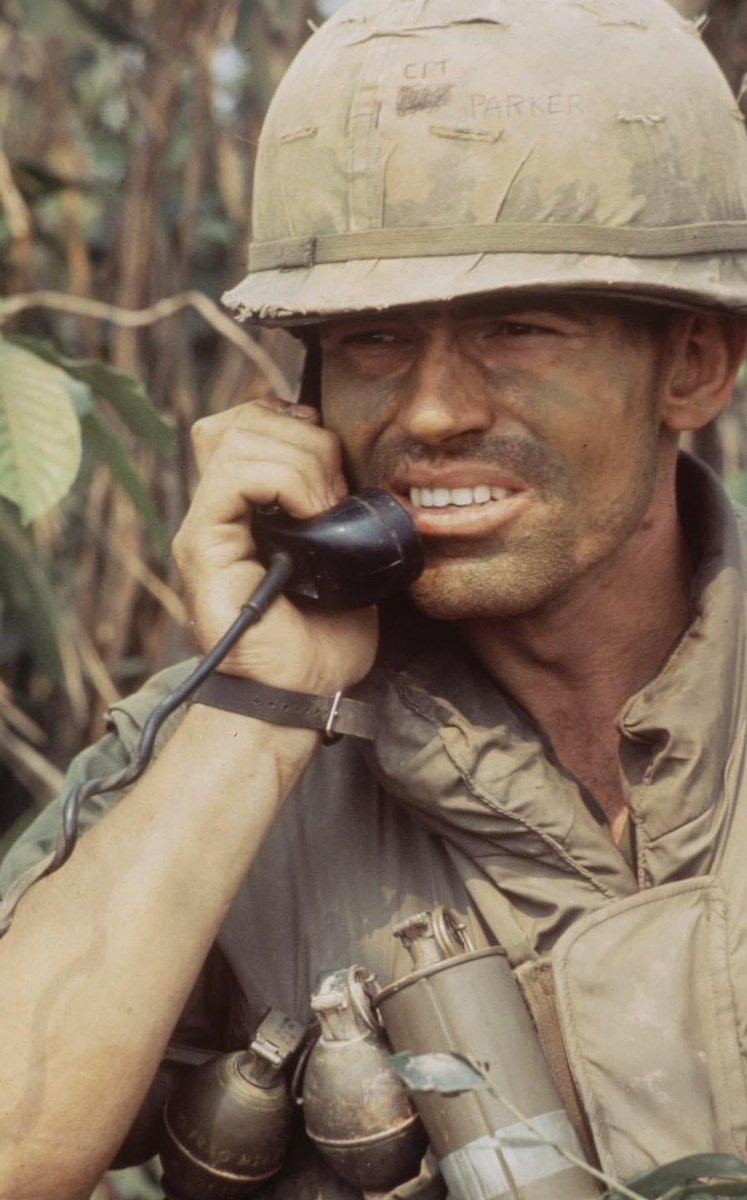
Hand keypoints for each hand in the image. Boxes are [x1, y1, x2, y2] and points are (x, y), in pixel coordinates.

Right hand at [172, 400, 378, 693]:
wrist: (300, 693)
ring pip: (238, 437)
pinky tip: (310, 516)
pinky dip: (284, 480)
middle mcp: (219, 508)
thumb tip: (357, 461)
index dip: (296, 422)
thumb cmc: (324, 637)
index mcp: (249, 504)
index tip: (337, 463)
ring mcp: (206, 525)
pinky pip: (234, 477)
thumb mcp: (345, 555)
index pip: (252, 420)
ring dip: (300, 462)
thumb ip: (338, 506)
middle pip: (243, 419)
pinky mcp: (202, 545)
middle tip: (337, 494)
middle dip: (306, 439)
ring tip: (326, 509)